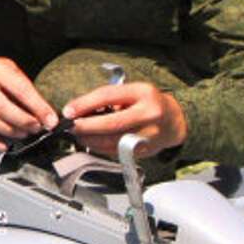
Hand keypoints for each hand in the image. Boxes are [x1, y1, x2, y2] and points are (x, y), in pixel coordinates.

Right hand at [0, 53, 59, 153]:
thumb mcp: (13, 71)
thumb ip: (26, 91)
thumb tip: (46, 115)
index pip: (21, 90)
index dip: (38, 107)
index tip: (51, 120)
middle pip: (1, 107)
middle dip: (23, 121)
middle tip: (36, 128)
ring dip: (9, 131)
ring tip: (24, 134)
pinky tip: (2, 146)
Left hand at [63, 83, 187, 157]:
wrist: (174, 122)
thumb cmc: (147, 103)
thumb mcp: (132, 92)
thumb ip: (108, 98)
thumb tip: (78, 109)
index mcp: (143, 93)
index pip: (109, 96)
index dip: (85, 104)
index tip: (69, 110)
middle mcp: (148, 114)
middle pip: (110, 123)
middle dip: (85, 126)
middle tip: (70, 127)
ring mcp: (148, 135)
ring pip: (111, 141)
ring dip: (89, 139)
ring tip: (77, 134)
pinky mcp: (144, 151)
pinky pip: (115, 151)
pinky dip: (99, 147)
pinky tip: (91, 141)